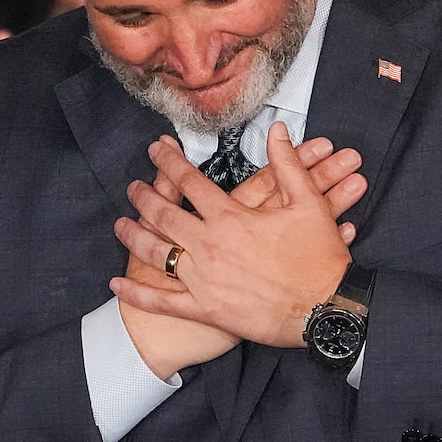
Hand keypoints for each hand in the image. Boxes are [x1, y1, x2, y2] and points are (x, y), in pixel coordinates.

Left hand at [114, 126, 352, 348]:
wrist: (324, 310)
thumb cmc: (319, 258)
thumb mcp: (308, 204)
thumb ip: (288, 164)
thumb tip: (277, 131)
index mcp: (230, 217)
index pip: (190, 182)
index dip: (169, 163)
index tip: (156, 150)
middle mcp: (209, 245)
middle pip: (164, 214)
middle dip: (144, 197)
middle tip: (132, 187)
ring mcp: (203, 279)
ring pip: (156, 253)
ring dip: (133, 236)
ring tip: (120, 224)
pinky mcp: (205, 309)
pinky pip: (163, 302)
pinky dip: (137, 294)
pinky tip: (117, 285)